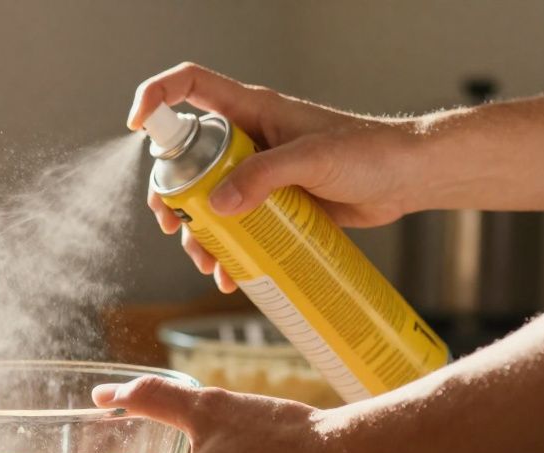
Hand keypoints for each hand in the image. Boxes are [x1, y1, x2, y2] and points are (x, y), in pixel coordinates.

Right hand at [131, 62, 423, 292]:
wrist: (407, 180)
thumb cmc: (370, 153)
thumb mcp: (314, 160)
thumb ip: (265, 177)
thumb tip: (218, 206)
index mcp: (252, 110)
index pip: (191, 86)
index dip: (157, 98)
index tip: (136, 126)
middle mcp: (248, 139)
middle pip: (187, 159)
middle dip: (172, 194)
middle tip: (172, 224)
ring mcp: (258, 173)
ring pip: (208, 200)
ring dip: (199, 233)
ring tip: (208, 262)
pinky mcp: (272, 204)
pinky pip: (236, 226)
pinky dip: (228, 250)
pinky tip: (231, 274)